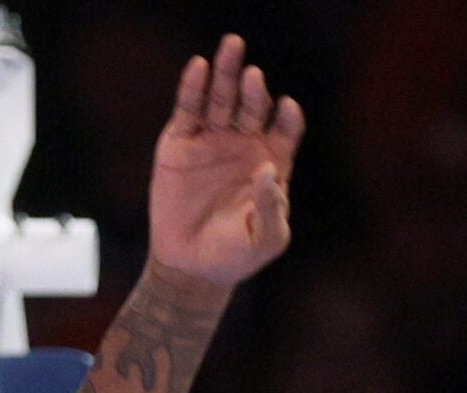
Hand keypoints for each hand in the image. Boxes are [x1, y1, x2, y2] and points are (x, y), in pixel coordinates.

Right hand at [150, 35, 303, 289]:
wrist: (191, 269)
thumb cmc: (237, 255)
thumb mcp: (267, 239)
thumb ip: (272, 207)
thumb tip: (265, 168)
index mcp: (272, 161)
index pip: (285, 128)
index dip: (287, 118)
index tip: (286, 110)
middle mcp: (244, 144)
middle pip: (252, 105)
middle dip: (254, 87)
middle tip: (253, 74)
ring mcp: (211, 141)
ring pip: (221, 99)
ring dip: (227, 74)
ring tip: (232, 48)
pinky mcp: (179, 145)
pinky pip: (187, 111)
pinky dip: (191, 88)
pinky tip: (198, 67)